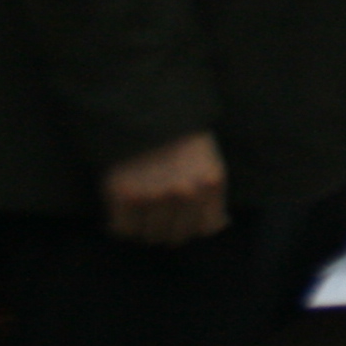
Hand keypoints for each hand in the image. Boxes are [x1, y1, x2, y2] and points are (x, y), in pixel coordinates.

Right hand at [101, 132, 227, 244]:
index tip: (183, 221)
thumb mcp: (210, 160)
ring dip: (146, 228)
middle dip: (169, 229)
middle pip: (176, 236)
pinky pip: (123, 229)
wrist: (141, 109)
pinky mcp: (123, 196)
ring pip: (150, 236)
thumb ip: (215, 195)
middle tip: (158, 216)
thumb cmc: (179, 135)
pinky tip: (124, 213)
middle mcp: (185, 194)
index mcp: (210, 183)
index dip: (193, 227)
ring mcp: (153, 196)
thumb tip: (222, 225)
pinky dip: (122, 225)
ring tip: (141, 212)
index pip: (205, 229)